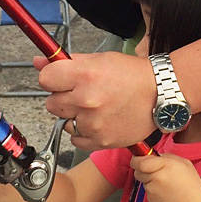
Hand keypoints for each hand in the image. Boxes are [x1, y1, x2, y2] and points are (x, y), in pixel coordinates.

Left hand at [36, 52, 157, 148]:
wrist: (161, 95)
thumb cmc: (133, 76)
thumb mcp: (101, 60)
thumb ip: (68, 62)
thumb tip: (39, 62)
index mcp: (85, 75)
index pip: (45, 79)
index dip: (52, 78)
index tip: (61, 79)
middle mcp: (86, 100)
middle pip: (51, 103)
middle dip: (63, 98)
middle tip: (82, 94)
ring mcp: (93, 123)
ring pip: (64, 122)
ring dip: (75, 116)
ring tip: (96, 108)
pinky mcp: (100, 141)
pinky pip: (76, 139)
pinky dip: (84, 133)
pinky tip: (99, 121)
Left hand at [130, 153, 200, 201]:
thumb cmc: (191, 186)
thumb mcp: (184, 163)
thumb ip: (167, 157)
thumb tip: (155, 155)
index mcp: (165, 165)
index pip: (140, 161)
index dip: (137, 159)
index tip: (139, 159)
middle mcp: (156, 177)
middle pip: (138, 170)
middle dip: (143, 170)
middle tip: (155, 172)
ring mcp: (152, 189)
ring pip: (143, 180)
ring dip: (150, 180)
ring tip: (166, 184)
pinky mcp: (150, 199)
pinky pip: (147, 191)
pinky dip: (154, 190)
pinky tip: (166, 192)